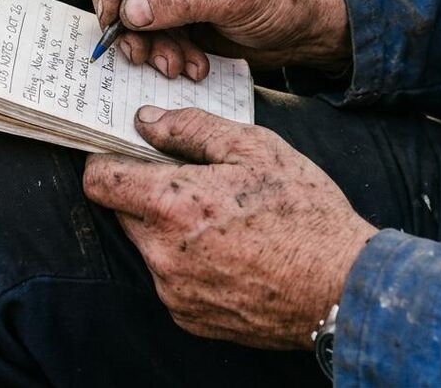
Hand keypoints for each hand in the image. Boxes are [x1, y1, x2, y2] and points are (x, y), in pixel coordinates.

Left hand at [82, 106, 374, 348]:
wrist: (342, 288)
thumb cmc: (304, 212)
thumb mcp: (255, 148)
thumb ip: (192, 129)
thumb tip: (147, 121)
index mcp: (172, 205)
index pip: (99, 181)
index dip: (108, 161)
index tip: (129, 154)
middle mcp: (162, 254)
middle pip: (123, 212)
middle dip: (147, 193)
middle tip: (193, 183)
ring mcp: (173, 291)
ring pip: (148, 246)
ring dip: (169, 230)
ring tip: (222, 221)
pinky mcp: (188, 318)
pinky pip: (170, 279)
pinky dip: (188, 263)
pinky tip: (230, 253)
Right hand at [86, 0, 350, 77]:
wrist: (306, 25)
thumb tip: (129, 10)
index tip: (112, 13)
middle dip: (126, 19)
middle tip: (138, 50)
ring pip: (127, 10)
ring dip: (147, 43)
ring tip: (176, 64)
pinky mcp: (170, 8)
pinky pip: (146, 32)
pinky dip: (162, 52)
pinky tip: (191, 65)